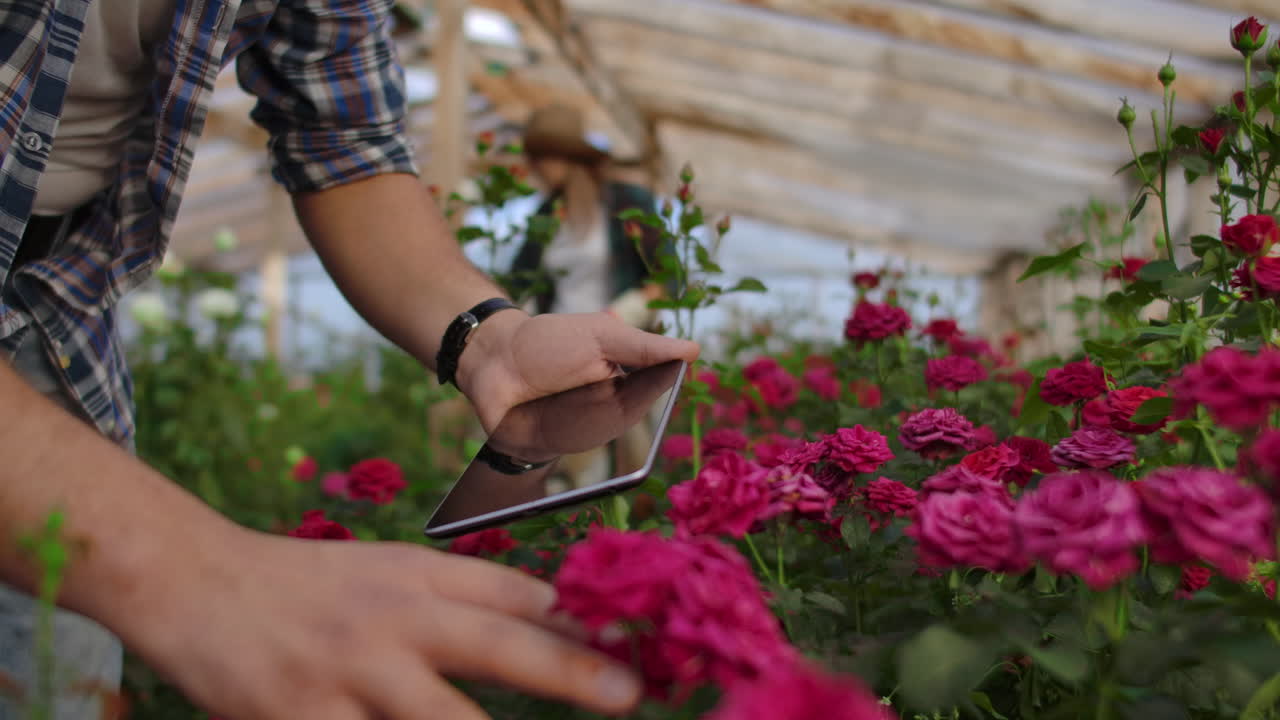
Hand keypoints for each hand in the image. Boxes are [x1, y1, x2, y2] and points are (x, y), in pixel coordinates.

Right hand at [115, 530, 641, 718]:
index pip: (516, 596)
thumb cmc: (314, 586)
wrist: (197, 585)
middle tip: (629, 695)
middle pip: (495, 644)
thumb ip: (469, 596)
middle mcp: (393, 620)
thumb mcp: (394, 573)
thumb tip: (558, 620)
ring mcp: (348, 674)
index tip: (635, 651)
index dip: (580, 625)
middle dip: (569, 674)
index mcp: (420, 576)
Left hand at [456, 311, 699, 433]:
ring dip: (589, 411)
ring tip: (568, 388)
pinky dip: (568, 430)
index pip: (654, 388)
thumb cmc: (548, 342)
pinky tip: (556, 414)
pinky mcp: (559, 446)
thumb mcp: (600, 337)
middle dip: (617, 398)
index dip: (660, 384)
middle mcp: (609, 408)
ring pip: (603, 430)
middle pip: (630, 414)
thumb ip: (644, 348)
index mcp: (624, 381)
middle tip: (600, 377)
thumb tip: (693, 351)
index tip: (663, 373)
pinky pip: (573, 447)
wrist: (492, 359)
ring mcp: (584, 429)